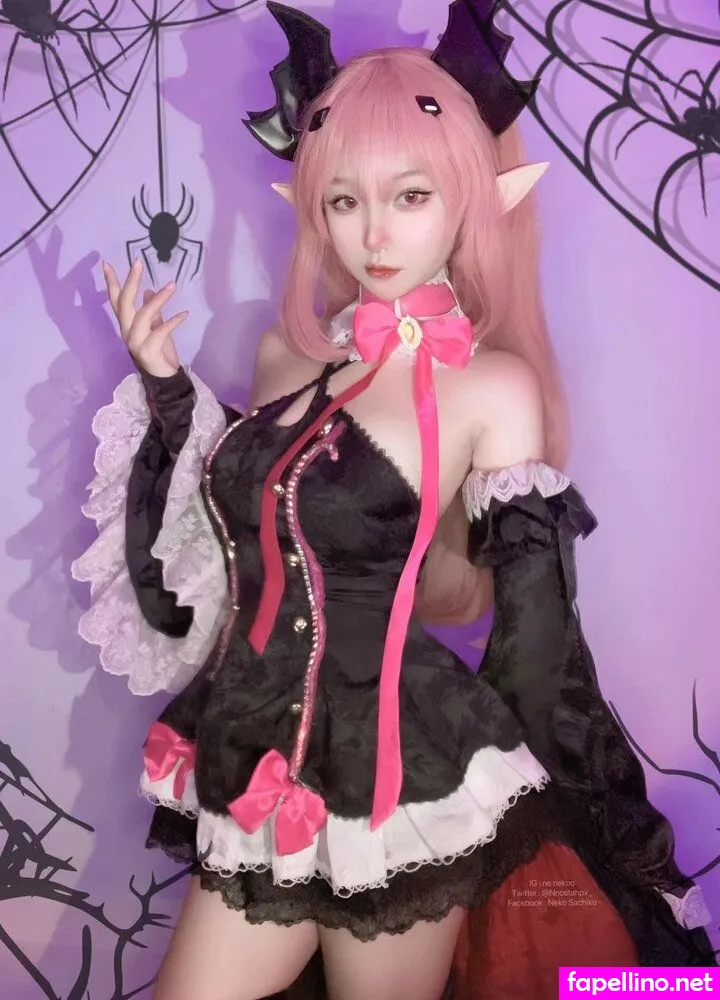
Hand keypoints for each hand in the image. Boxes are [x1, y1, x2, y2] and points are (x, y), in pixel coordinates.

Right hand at [103, 259, 185, 376]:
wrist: (165, 379)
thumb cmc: (160, 352)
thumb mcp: (157, 327)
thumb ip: (152, 311)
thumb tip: (149, 290)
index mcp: (127, 325)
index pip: (116, 301)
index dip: (111, 283)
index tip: (106, 263)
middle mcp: (127, 332)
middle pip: (124, 304)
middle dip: (130, 282)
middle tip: (137, 262)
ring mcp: (135, 343)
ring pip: (143, 316)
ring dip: (158, 299)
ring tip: (172, 286)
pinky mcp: (147, 352)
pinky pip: (159, 332)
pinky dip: (172, 322)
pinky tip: (184, 314)